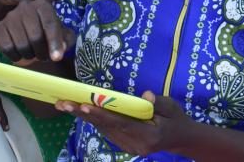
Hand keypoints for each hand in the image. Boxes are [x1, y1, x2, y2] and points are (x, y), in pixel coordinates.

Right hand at [0, 0, 75, 61]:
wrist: (28, 34)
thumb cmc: (47, 35)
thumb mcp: (62, 35)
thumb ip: (66, 41)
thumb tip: (61, 48)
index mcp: (42, 5)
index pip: (50, 25)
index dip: (55, 43)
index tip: (57, 58)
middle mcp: (25, 6)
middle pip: (35, 36)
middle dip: (41, 52)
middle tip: (43, 56)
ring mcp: (10, 16)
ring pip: (22, 44)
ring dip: (29, 55)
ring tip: (32, 53)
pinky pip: (8, 48)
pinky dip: (15, 56)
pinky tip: (19, 53)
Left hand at [56, 91, 190, 156]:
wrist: (181, 139)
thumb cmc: (177, 120)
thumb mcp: (173, 108)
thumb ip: (159, 102)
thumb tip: (145, 95)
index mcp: (148, 136)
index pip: (120, 123)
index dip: (101, 114)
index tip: (84, 106)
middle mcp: (135, 145)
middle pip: (105, 127)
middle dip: (83, 114)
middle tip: (62, 103)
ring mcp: (129, 147)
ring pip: (102, 129)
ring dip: (83, 116)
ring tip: (64, 104)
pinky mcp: (124, 145)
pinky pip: (106, 130)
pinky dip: (93, 120)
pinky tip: (79, 110)